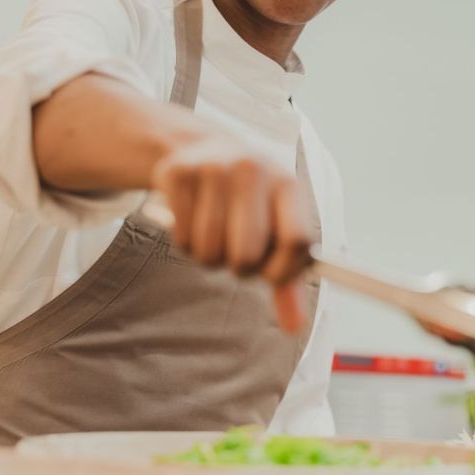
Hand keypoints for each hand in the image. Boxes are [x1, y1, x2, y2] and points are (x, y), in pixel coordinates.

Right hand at [151, 134, 312, 332]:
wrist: (202, 149)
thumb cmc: (248, 200)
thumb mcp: (274, 226)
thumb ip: (286, 277)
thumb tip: (294, 326)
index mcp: (287, 184)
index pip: (297, 242)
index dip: (283, 271)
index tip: (271, 276)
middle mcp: (254, 171)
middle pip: (247, 255)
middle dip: (240, 267)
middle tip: (236, 252)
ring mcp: (214, 169)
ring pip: (210, 251)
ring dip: (209, 256)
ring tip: (214, 233)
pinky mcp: (178, 173)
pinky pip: (182, 240)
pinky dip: (185, 243)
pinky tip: (191, 220)